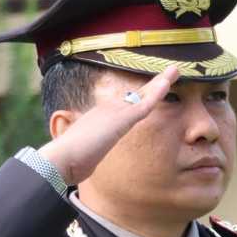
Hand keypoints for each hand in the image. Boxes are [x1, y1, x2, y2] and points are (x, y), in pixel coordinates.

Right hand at [37, 66, 179, 185]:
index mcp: (100, 118)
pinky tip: (167, 83)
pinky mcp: (121, 120)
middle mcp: (107, 110)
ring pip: (143, 94)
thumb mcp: (82, 157)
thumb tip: (83, 166)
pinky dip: (157, 93)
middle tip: (169, 73)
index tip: (151, 90)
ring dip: (160, 82)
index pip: (124, 104)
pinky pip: (144, 104)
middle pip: (135, 94)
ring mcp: (114, 112)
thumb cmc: (68, 162)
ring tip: (175, 70)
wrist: (61, 160)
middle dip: (152, 84)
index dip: (139, 96)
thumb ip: (86, 157)